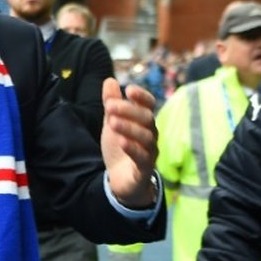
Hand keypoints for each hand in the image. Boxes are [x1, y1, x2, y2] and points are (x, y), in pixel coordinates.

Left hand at [100, 78, 157, 207]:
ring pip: (146, 137)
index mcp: (143, 122)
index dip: (142, 96)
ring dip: (128, 128)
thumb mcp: (112, 123)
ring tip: (112, 122)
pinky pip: (143, 158)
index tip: (128, 89)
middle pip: (146, 118)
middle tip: (109, 106)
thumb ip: (112, 103)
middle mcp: (150, 135)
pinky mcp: (144, 169)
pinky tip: (122, 142)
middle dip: (128, 110)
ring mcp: (150, 152)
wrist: (120, 180)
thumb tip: (109, 80)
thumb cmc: (120, 148)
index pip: (149, 105)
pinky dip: (133, 149)